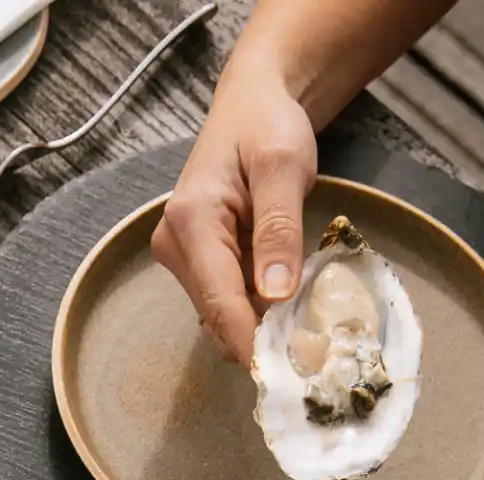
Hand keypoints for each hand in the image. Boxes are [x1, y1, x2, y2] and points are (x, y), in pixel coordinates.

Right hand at [150, 56, 316, 364]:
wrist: (253, 104)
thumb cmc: (268, 125)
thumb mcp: (284, 167)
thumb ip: (279, 229)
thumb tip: (274, 296)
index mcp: (191, 221)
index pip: (219, 301)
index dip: (249, 341)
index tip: (282, 372)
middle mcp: (174, 245)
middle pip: (217, 314)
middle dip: (257, 337)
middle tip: (309, 353)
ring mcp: (181, 257)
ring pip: (220, 313)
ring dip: (258, 325)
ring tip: (303, 328)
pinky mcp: (195, 263)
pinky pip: (225, 299)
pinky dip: (255, 310)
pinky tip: (285, 306)